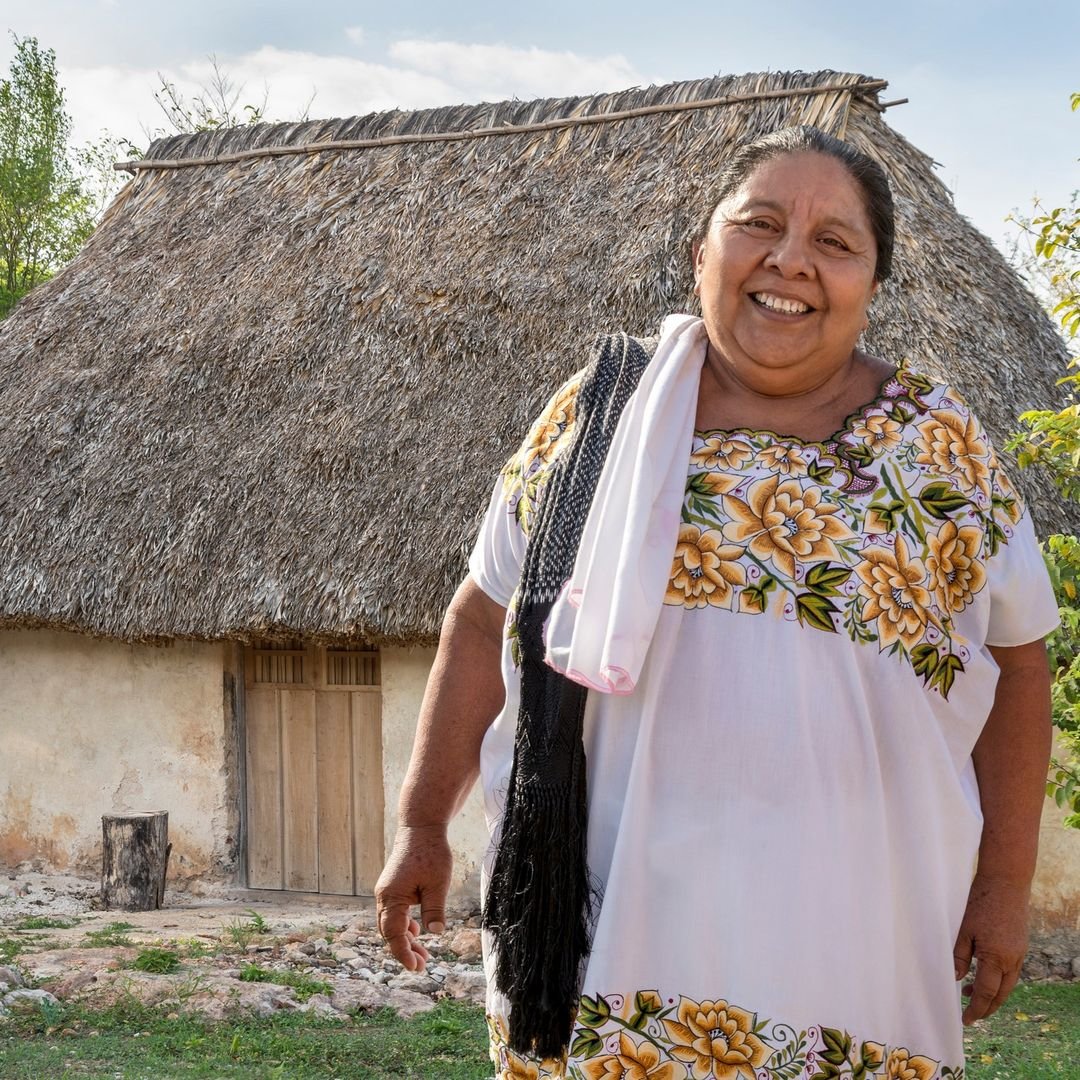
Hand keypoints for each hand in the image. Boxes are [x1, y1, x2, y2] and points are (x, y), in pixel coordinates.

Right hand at [375, 824, 452, 971]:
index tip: (416, 967)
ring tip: (423, 954)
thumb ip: (434, 910)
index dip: (403, 953)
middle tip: (422, 966)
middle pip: (389, 932)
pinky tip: (418, 931)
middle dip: (404, 950)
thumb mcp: (437, 883)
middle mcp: (384, 896)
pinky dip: (405, 925)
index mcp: (391, 896)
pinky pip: (395, 913)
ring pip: (391, 924)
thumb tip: (436, 934)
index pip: (393, 934)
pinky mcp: (393, 887)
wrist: (420, 827)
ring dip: (405, 939)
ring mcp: (387, 891)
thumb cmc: (430, 853)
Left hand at [953, 874, 1030, 1023]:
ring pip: (1007, 985)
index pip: (985, 993)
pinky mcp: (1020, 946)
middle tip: (970, 1015)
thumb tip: (954, 978)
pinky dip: (998, 979)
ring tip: (969, 995)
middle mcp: (1012, 960)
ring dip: (992, 994)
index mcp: (996, 958)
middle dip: (985, 1007)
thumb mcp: (963, 929)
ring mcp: (1019, 954)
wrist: (1006, 882)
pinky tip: (984, 974)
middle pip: (1000, 994)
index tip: (965, 1019)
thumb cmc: (980, 902)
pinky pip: (1010, 972)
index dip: (975, 1008)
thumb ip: (959, 956)